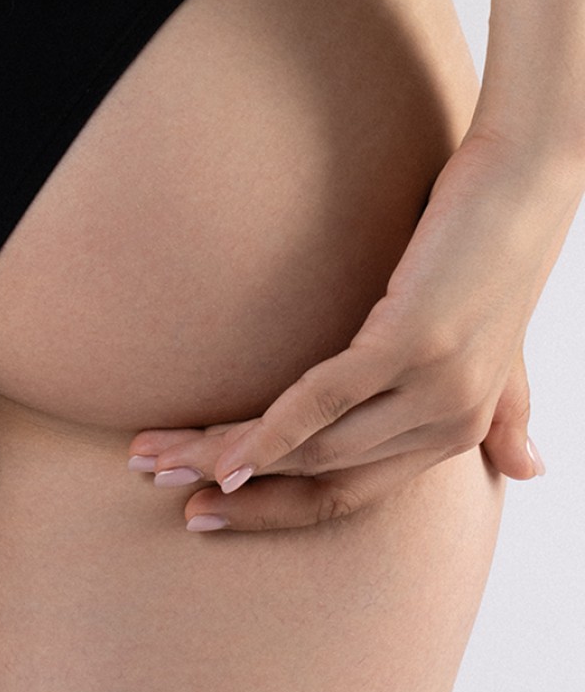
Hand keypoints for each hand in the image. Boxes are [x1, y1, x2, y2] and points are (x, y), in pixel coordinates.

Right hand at [126, 126, 579, 531]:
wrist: (528, 180)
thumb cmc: (500, 248)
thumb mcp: (503, 346)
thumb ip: (506, 407)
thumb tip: (534, 472)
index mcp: (458, 433)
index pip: (347, 495)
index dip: (271, 511)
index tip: (207, 509)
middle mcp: (448, 425)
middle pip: (318, 480)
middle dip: (228, 488)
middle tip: (156, 476)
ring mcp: (433, 390)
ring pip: (311, 448)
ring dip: (224, 454)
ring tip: (157, 449)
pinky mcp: (413, 346)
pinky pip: (324, 400)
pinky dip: (270, 429)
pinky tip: (225, 450)